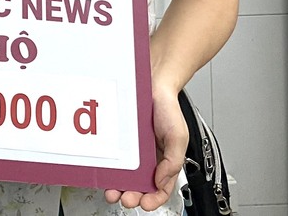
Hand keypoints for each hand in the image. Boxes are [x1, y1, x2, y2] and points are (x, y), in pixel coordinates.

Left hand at [103, 87, 184, 211]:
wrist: (153, 83)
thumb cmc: (167, 108)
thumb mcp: (179, 137)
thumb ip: (173, 162)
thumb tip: (161, 181)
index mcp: (164, 161)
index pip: (161, 187)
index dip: (154, 199)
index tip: (146, 203)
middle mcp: (147, 158)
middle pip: (139, 185)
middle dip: (132, 196)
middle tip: (126, 199)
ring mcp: (132, 150)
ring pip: (124, 174)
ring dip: (118, 186)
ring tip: (113, 191)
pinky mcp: (120, 140)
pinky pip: (114, 155)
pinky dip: (110, 167)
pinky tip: (108, 172)